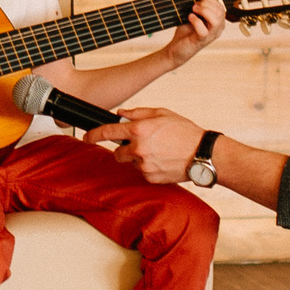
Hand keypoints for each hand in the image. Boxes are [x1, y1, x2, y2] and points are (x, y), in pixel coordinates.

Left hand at [85, 108, 204, 185]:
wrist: (202, 154)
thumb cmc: (185, 132)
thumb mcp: (162, 113)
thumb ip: (138, 113)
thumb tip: (121, 114)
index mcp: (139, 130)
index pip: (108, 132)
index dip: (94, 134)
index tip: (87, 136)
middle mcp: (138, 148)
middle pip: (117, 152)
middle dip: (125, 149)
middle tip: (143, 144)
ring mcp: (144, 165)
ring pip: (131, 163)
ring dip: (138, 158)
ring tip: (159, 152)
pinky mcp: (150, 177)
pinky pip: (142, 172)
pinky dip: (149, 167)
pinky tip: (163, 161)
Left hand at [158, 0, 225, 68]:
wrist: (176, 48)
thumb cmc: (186, 30)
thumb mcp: (192, 11)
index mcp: (217, 20)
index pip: (221, 6)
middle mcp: (217, 28)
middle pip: (220, 11)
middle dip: (207, 3)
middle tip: (194, 4)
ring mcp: (210, 35)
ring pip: (216, 20)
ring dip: (204, 11)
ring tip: (193, 10)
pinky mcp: (201, 41)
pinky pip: (203, 30)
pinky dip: (196, 21)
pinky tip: (189, 18)